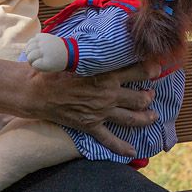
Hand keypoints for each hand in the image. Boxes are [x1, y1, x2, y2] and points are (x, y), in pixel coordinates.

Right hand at [21, 60, 160, 157]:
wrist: (35, 91)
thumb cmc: (53, 69)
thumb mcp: (75, 54)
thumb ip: (93, 51)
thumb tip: (103, 39)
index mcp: (106, 74)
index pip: (137, 71)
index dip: (151, 70)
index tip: (157, 69)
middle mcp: (108, 94)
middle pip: (139, 98)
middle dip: (148, 97)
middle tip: (151, 95)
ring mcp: (100, 112)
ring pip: (131, 118)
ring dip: (145, 118)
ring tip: (153, 117)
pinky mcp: (90, 125)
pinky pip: (109, 140)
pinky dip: (122, 147)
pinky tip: (133, 152)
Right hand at [23, 32, 68, 71]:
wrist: (69, 51)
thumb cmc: (57, 62)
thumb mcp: (48, 68)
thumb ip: (36, 65)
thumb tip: (26, 55)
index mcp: (48, 62)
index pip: (33, 64)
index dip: (34, 65)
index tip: (38, 64)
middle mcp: (45, 51)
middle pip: (29, 55)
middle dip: (30, 59)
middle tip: (34, 59)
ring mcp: (44, 42)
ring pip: (29, 46)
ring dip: (29, 50)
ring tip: (33, 52)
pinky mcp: (44, 35)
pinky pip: (33, 38)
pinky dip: (32, 43)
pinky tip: (36, 46)